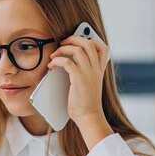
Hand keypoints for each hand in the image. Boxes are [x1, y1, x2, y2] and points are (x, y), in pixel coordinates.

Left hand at [47, 35, 113, 149]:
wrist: (88, 116)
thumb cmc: (85, 104)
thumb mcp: (88, 85)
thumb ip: (84, 74)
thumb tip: (67, 65)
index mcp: (99, 70)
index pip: (103, 47)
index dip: (91, 40)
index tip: (78, 41)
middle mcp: (96, 69)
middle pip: (88, 43)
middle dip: (73, 39)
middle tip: (62, 43)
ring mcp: (88, 73)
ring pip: (77, 49)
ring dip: (62, 49)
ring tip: (54, 55)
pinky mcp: (79, 78)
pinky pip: (67, 62)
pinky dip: (57, 60)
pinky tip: (51, 66)